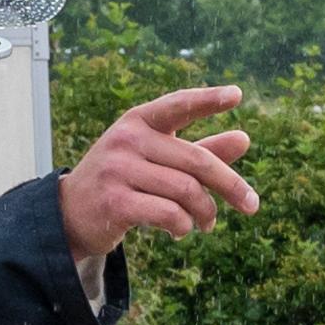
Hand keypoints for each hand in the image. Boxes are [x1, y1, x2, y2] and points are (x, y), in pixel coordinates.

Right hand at [61, 84, 258, 260]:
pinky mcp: (115, 202)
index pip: (178, 105)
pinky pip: (170, 214)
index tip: (237, 95)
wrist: (72, 212)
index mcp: (139, 121)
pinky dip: (184, 226)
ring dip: (206, 213)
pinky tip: (180, 230)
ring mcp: (118, 169)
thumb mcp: (159, 159)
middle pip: (197, 161)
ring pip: (187, 191)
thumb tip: (244, 138)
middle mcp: (127, 139)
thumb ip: (200, 150)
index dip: (207, 100)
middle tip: (252, 205)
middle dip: (231, 186)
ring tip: (206, 223)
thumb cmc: (126, 180)